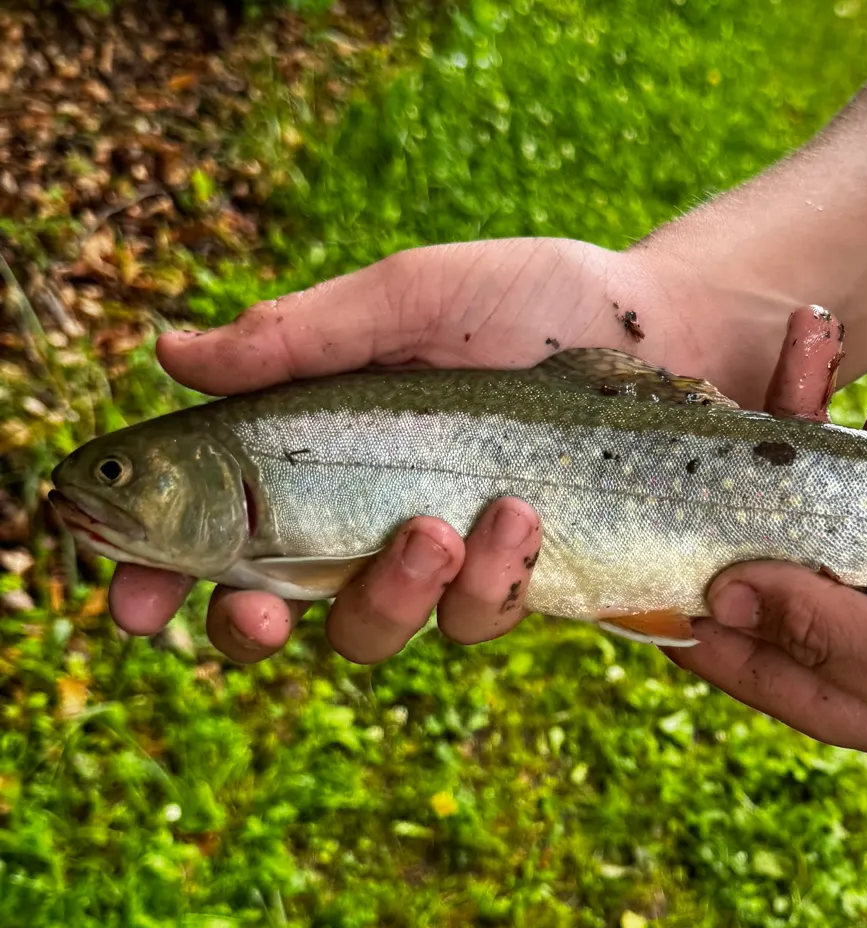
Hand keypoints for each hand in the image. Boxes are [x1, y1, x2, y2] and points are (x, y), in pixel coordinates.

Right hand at [109, 236, 778, 663]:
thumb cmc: (538, 300)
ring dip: (394, 591)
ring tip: (446, 521)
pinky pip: (481, 621)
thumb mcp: (417, 296)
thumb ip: (304, 335)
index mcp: (319, 451)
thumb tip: (170, 352)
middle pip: (275, 611)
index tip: (134, 601)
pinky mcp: (525, 582)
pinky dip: (490, 582)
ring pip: (378, 630)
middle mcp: (369, 517)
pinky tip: (520, 518)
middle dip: (255, 627)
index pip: (210, 529)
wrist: (671, 331)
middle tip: (263, 611)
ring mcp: (448, 559)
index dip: (157, 576)